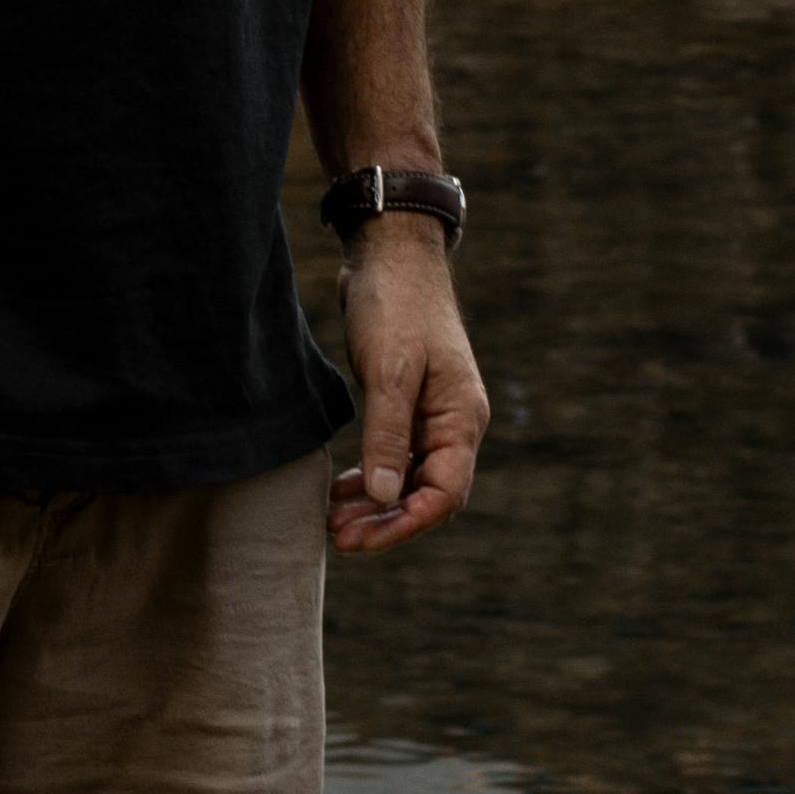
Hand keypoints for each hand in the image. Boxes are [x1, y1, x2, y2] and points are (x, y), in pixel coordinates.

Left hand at [329, 222, 486, 560]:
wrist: (390, 253)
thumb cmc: (395, 305)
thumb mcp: (388, 371)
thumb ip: (387, 434)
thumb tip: (385, 497)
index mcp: (461, 418)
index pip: (444, 494)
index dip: (404, 524)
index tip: (360, 539)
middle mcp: (453, 423)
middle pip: (427, 494)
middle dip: (385, 521)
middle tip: (338, 537)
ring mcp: (432, 415)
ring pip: (409, 479)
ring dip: (375, 504)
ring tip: (333, 521)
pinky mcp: (408, 403)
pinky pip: (395, 456)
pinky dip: (371, 477)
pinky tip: (341, 490)